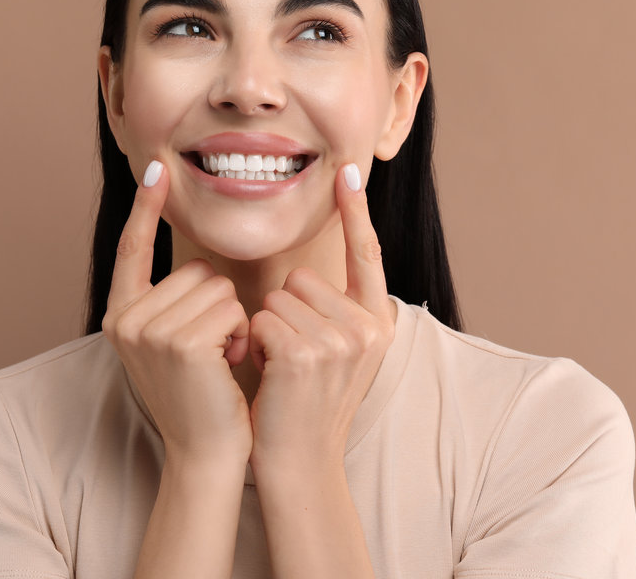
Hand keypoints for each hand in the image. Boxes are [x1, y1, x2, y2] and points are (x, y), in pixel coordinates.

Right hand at [102, 160, 252, 464]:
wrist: (206, 453)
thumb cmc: (202, 397)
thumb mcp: (175, 344)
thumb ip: (175, 305)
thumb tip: (202, 268)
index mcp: (121, 314)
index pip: (132, 248)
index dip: (146, 208)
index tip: (156, 166)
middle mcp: (125, 318)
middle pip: (197, 269)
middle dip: (220, 305)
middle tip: (213, 351)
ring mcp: (149, 329)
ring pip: (219, 287)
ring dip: (233, 322)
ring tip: (221, 361)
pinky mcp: (180, 341)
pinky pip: (231, 308)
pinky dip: (241, 334)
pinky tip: (228, 365)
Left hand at [247, 162, 395, 471]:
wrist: (301, 464)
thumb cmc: (307, 406)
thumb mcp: (339, 355)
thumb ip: (336, 313)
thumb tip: (308, 275)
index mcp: (379, 322)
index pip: (367, 253)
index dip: (356, 211)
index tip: (349, 169)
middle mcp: (369, 326)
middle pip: (303, 276)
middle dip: (285, 310)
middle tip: (292, 356)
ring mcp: (341, 340)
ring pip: (278, 297)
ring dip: (268, 329)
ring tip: (282, 369)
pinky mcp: (307, 353)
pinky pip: (263, 319)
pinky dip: (256, 344)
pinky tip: (271, 376)